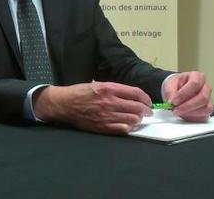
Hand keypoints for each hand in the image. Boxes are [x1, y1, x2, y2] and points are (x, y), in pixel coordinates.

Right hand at [33, 82, 151, 133]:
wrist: (64, 104)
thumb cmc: (80, 93)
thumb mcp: (98, 84)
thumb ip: (115, 89)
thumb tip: (132, 95)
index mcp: (109, 88)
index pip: (136, 93)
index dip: (146, 98)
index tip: (148, 101)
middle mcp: (109, 102)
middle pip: (137, 107)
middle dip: (146, 110)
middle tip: (147, 112)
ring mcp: (106, 115)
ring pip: (132, 119)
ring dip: (138, 119)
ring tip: (138, 118)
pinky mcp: (102, 126)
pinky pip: (122, 129)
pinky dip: (129, 127)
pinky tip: (128, 125)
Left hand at [162, 71, 212, 120]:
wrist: (177, 90)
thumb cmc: (176, 85)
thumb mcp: (170, 85)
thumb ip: (170, 92)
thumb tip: (171, 102)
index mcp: (197, 76)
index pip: (195, 84)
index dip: (184, 94)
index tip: (173, 101)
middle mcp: (205, 87)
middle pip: (203, 97)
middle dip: (187, 106)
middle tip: (175, 109)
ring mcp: (208, 99)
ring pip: (205, 108)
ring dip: (190, 113)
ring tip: (178, 112)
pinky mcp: (207, 109)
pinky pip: (204, 116)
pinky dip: (192, 117)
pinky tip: (184, 115)